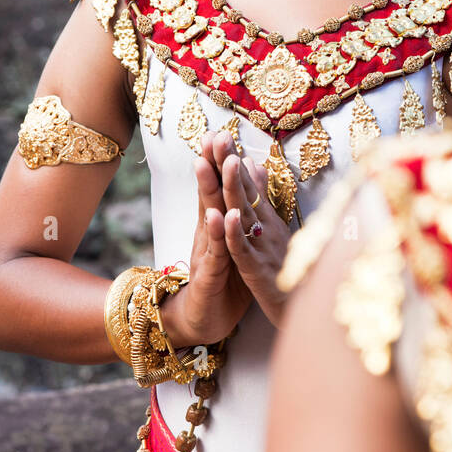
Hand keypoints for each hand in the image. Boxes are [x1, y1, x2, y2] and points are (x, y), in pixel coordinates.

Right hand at [161, 133, 253, 347]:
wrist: (203, 320)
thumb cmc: (222, 280)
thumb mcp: (232, 243)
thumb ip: (237, 213)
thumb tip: (247, 183)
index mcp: (216, 225)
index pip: (217, 187)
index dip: (219, 161)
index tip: (222, 131)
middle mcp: (209, 235)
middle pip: (210, 194)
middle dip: (212, 164)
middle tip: (213, 134)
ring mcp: (208, 253)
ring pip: (210, 217)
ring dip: (212, 190)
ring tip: (214, 164)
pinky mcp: (211, 276)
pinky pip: (216, 253)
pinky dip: (219, 234)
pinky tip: (222, 216)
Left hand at [211, 132, 290, 328]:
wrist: (306, 317)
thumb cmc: (293, 277)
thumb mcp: (279, 236)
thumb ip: (268, 203)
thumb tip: (258, 167)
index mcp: (271, 222)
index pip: (250, 186)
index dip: (235, 160)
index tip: (221, 134)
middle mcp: (269, 230)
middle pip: (247, 193)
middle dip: (232, 164)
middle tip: (221, 136)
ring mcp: (264, 249)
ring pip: (245, 215)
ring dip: (236, 189)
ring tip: (228, 162)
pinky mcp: (259, 272)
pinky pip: (244, 250)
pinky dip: (235, 232)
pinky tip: (227, 216)